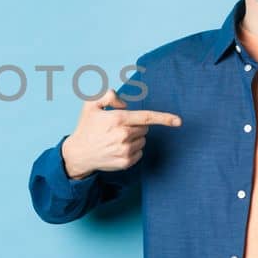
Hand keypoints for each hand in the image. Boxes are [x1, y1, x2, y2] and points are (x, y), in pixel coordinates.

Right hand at [61, 90, 181, 179]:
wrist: (78, 154)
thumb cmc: (86, 127)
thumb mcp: (91, 105)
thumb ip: (108, 96)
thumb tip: (125, 104)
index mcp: (118, 119)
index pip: (146, 117)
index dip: (165, 118)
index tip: (179, 121)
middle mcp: (123, 135)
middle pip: (144, 128)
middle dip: (136, 126)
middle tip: (118, 128)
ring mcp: (125, 150)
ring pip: (143, 140)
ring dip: (134, 138)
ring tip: (115, 139)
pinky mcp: (125, 162)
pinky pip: (139, 152)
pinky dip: (132, 150)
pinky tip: (117, 149)